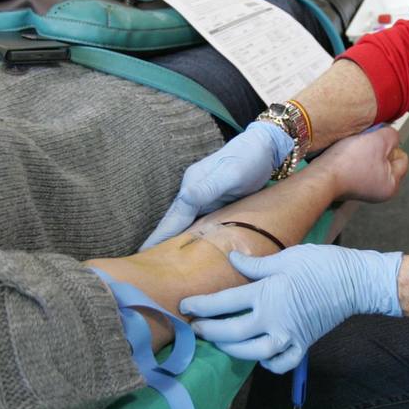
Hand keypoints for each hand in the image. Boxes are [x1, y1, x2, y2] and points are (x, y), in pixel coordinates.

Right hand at [141, 121, 291, 249]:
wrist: (264, 146)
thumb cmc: (249, 158)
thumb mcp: (231, 173)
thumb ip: (208, 188)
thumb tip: (184, 199)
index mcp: (193, 185)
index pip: (174, 217)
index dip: (161, 236)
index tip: (144, 253)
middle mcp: (193, 191)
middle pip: (174, 221)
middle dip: (160, 240)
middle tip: (146, 262)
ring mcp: (202, 196)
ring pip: (184, 222)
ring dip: (172, 239)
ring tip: (159, 260)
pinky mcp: (213, 200)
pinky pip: (197, 220)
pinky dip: (188, 233)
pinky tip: (184, 246)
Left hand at [181, 244, 402, 372]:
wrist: (355, 282)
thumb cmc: (320, 264)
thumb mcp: (285, 257)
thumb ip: (254, 265)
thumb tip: (231, 259)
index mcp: (266, 293)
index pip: (224, 303)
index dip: (201, 305)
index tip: (185, 306)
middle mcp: (273, 319)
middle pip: (231, 332)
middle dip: (209, 331)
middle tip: (196, 327)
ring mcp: (288, 336)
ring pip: (252, 353)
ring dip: (231, 350)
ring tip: (220, 342)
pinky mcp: (303, 345)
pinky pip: (280, 363)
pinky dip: (266, 364)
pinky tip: (257, 356)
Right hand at [310, 126, 408, 202]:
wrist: (321, 175)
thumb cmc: (350, 161)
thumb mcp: (379, 140)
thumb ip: (392, 135)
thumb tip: (391, 137)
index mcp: (391, 185)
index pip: (402, 157)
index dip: (391, 144)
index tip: (375, 141)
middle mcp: (379, 191)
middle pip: (386, 160)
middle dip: (377, 148)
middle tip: (364, 143)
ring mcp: (363, 189)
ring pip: (371, 161)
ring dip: (364, 151)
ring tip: (353, 147)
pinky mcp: (348, 185)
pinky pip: (357, 166)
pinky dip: (353, 158)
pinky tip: (345, 154)